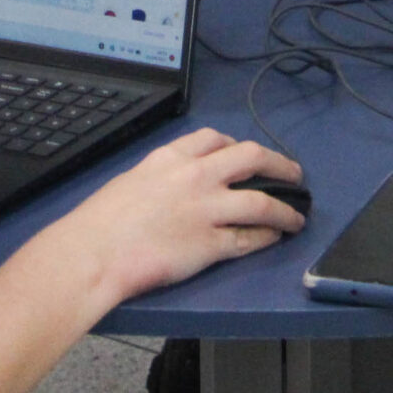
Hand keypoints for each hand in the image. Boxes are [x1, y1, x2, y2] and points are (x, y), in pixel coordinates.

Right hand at [49, 130, 305, 303]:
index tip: (247, 154)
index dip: (237, 145)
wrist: (95, 253)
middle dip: (279, 164)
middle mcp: (196, 177)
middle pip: (251, 158)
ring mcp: (208, 210)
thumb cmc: (101, 222)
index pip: (214, 139)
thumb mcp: (131, 181)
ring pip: (261, 202)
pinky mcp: (212, 245)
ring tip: (297, 217)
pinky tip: (275, 237)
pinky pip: (249, 239)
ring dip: (285, 210)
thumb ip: (159, 178)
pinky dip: (267, 237)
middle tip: (293, 174)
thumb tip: (171, 188)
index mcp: (171, 158)